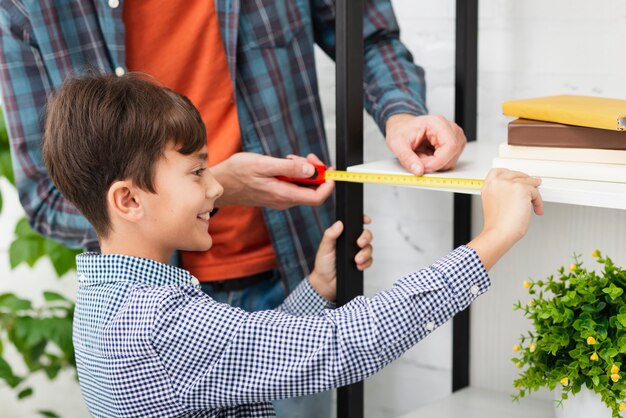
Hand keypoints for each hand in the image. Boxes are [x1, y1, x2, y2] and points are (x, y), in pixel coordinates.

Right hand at [211, 152, 333, 208]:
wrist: (219, 183)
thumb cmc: (237, 173)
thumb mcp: (264, 164)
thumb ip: (289, 168)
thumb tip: (311, 170)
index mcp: (284, 195)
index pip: (318, 197)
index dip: (328, 184)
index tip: (328, 169)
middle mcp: (284, 201)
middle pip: (312, 191)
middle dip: (315, 172)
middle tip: (308, 157)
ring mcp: (280, 199)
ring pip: (303, 187)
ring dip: (303, 172)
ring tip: (290, 158)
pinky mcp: (276, 195)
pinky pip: (293, 186)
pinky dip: (294, 174)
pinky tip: (284, 164)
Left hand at [308, 215, 372, 300]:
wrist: (326, 283)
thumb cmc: (323, 264)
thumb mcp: (324, 248)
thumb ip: (330, 235)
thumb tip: (339, 224)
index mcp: (343, 235)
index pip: (355, 224)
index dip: (363, 219)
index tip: (366, 220)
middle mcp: (351, 243)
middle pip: (366, 235)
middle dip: (366, 237)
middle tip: (359, 243)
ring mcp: (357, 253)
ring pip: (369, 248)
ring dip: (365, 253)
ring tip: (356, 260)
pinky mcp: (361, 263)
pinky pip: (370, 261)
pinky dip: (366, 263)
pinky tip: (358, 266)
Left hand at [385, 114, 466, 174]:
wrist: (402, 128)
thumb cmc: (402, 130)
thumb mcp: (398, 143)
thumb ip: (407, 158)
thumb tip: (418, 170)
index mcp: (438, 123)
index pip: (450, 145)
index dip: (438, 161)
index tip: (424, 167)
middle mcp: (450, 129)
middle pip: (452, 155)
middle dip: (434, 164)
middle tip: (418, 160)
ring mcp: (454, 138)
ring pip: (450, 161)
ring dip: (434, 165)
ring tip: (421, 156)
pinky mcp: (453, 148)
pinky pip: (448, 163)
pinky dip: (435, 165)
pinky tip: (426, 157)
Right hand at [468, 169, 543, 270]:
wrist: (499, 233)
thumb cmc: (497, 225)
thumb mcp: (493, 204)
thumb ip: (501, 193)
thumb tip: (516, 192)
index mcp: (488, 186)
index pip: (498, 171)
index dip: (510, 174)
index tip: (517, 178)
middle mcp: (497, 183)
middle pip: (516, 174)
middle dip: (526, 182)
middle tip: (532, 189)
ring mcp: (509, 184)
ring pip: (528, 182)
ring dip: (534, 193)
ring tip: (535, 203)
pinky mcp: (521, 189)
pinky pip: (535, 192)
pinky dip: (538, 202)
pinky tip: (536, 209)